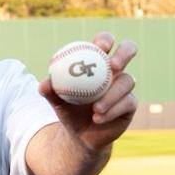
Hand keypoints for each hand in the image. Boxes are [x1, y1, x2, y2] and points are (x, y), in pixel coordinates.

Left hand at [38, 32, 137, 152]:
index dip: (105, 39)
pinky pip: (127, 103)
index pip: (104, 42)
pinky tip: (98, 118)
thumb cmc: (69, 111)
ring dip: (112, 94)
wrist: (81, 135)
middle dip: (124, 52)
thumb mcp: (57, 102)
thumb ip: (51, 92)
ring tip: (96, 108)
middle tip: (113, 65)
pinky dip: (111, 111)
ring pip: (127, 81)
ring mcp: (125, 86)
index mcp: (97, 62)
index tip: (101, 47)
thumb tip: (44, 84)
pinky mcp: (130, 104)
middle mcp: (114, 71)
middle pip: (128, 50)